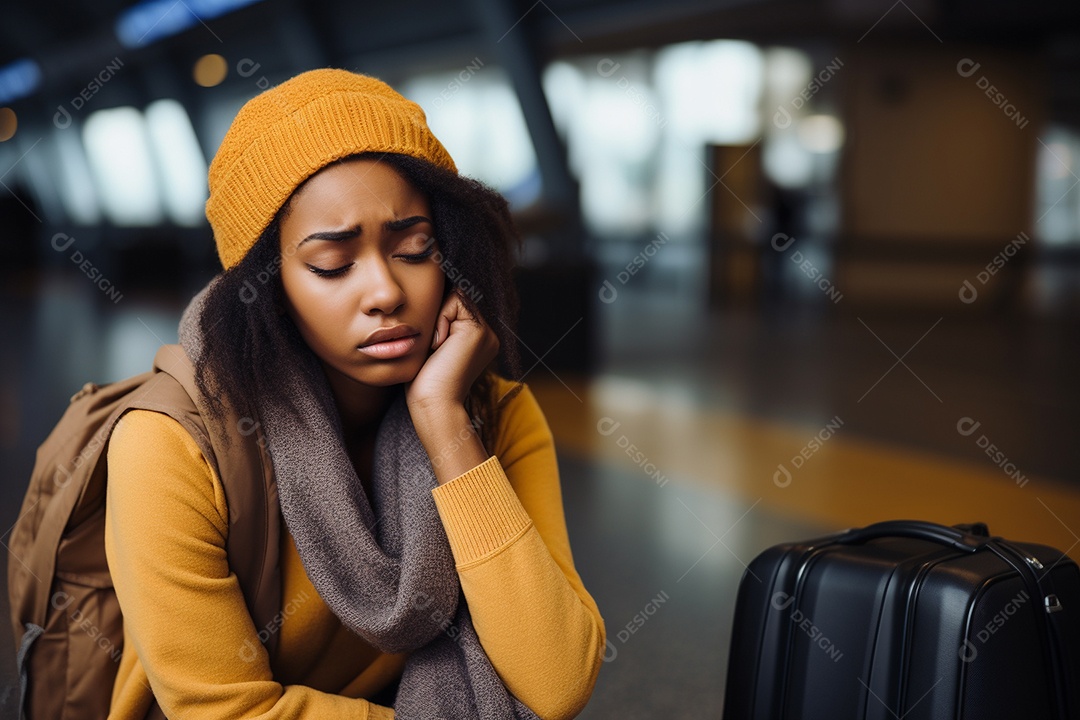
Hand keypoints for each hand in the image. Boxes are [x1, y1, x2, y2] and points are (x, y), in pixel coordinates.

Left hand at [406, 291, 498, 414]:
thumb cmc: (424, 381)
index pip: (455, 305)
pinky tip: (439, 345)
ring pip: (456, 296)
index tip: (431, 342)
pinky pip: (456, 300)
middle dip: (437, 314)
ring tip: (437, 346)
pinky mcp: (479, 329)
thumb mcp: (431, 344)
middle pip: (456, 297)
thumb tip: (432, 291)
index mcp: (476, 338)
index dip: (437, 313)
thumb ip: (438, 321)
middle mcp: (486, 334)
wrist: (433, 404)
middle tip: (434, 346)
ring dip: (438, 318)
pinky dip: (441, 319)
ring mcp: (486, 331)